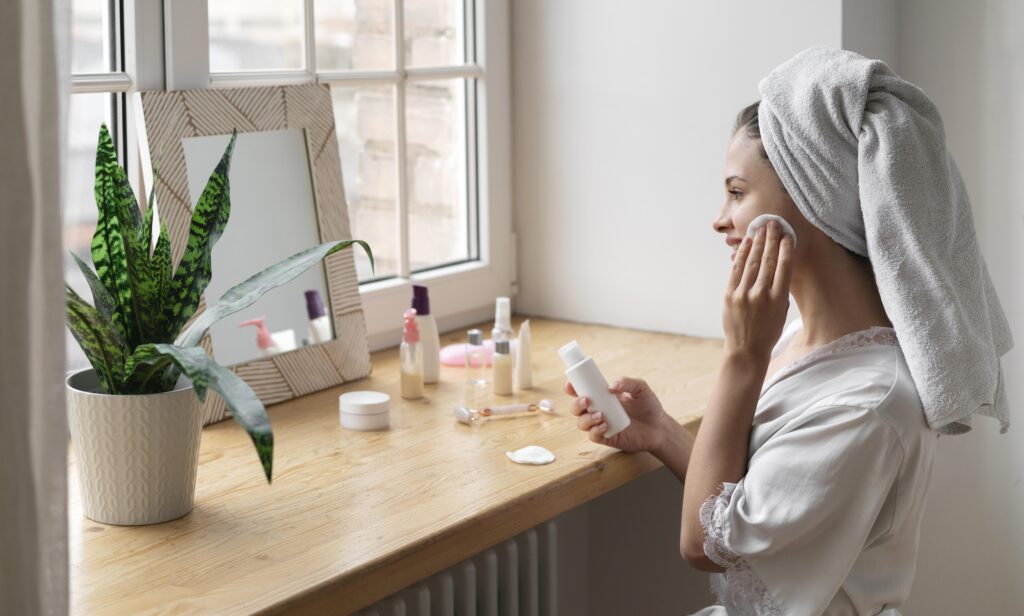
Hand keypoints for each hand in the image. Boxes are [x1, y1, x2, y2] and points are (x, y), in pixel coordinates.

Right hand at [565, 377, 669, 452]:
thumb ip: (627, 382)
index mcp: (602, 396)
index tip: (570, 385)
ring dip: (586, 418)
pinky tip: (604, 426)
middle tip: (587, 400)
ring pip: (581, 423)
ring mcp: (601, 425)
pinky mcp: (607, 438)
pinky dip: (594, 431)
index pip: (580, 391)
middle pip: (576, 408)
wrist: (659, 427)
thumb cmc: (648, 406)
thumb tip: (611, 386)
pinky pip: (593, 436)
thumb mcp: (640, 388)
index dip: (572, 388)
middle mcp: (598, 410)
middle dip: (576, 404)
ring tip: (600, 414)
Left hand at [723, 220, 793, 361]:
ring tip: (760, 228)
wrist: (746, 349)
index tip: (788, 235)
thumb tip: (777, 264)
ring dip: (756, 243)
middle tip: (773, 223)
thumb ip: (780, 289)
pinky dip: (741, 255)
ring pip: (751, 263)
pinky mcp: (730, 295)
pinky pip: (736, 270)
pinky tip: (746, 244)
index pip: (784, 267)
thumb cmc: (768, 331)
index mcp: (779, 300)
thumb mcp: (782, 312)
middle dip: (771, 239)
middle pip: (767, 261)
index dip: (786, 249)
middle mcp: (761, 295)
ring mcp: (744, 294)